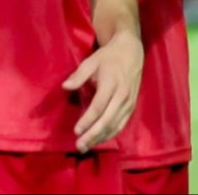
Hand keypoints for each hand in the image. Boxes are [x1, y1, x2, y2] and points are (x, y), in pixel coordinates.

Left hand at [63, 31, 143, 151]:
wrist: (132, 51)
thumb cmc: (109, 56)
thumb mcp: (92, 60)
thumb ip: (79, 75)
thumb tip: (65, 86)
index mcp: (111, 83)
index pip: (99, 106)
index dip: (87, 120)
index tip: (76, 130)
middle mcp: (122, 95)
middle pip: (107, 119)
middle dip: (93, 135)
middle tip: (79, 146)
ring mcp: (129, 102)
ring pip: (115, 124)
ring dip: (101, 137)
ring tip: (87, 147)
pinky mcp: (132, 106)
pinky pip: (122, 123)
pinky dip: (111, 134)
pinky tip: (100, 139)